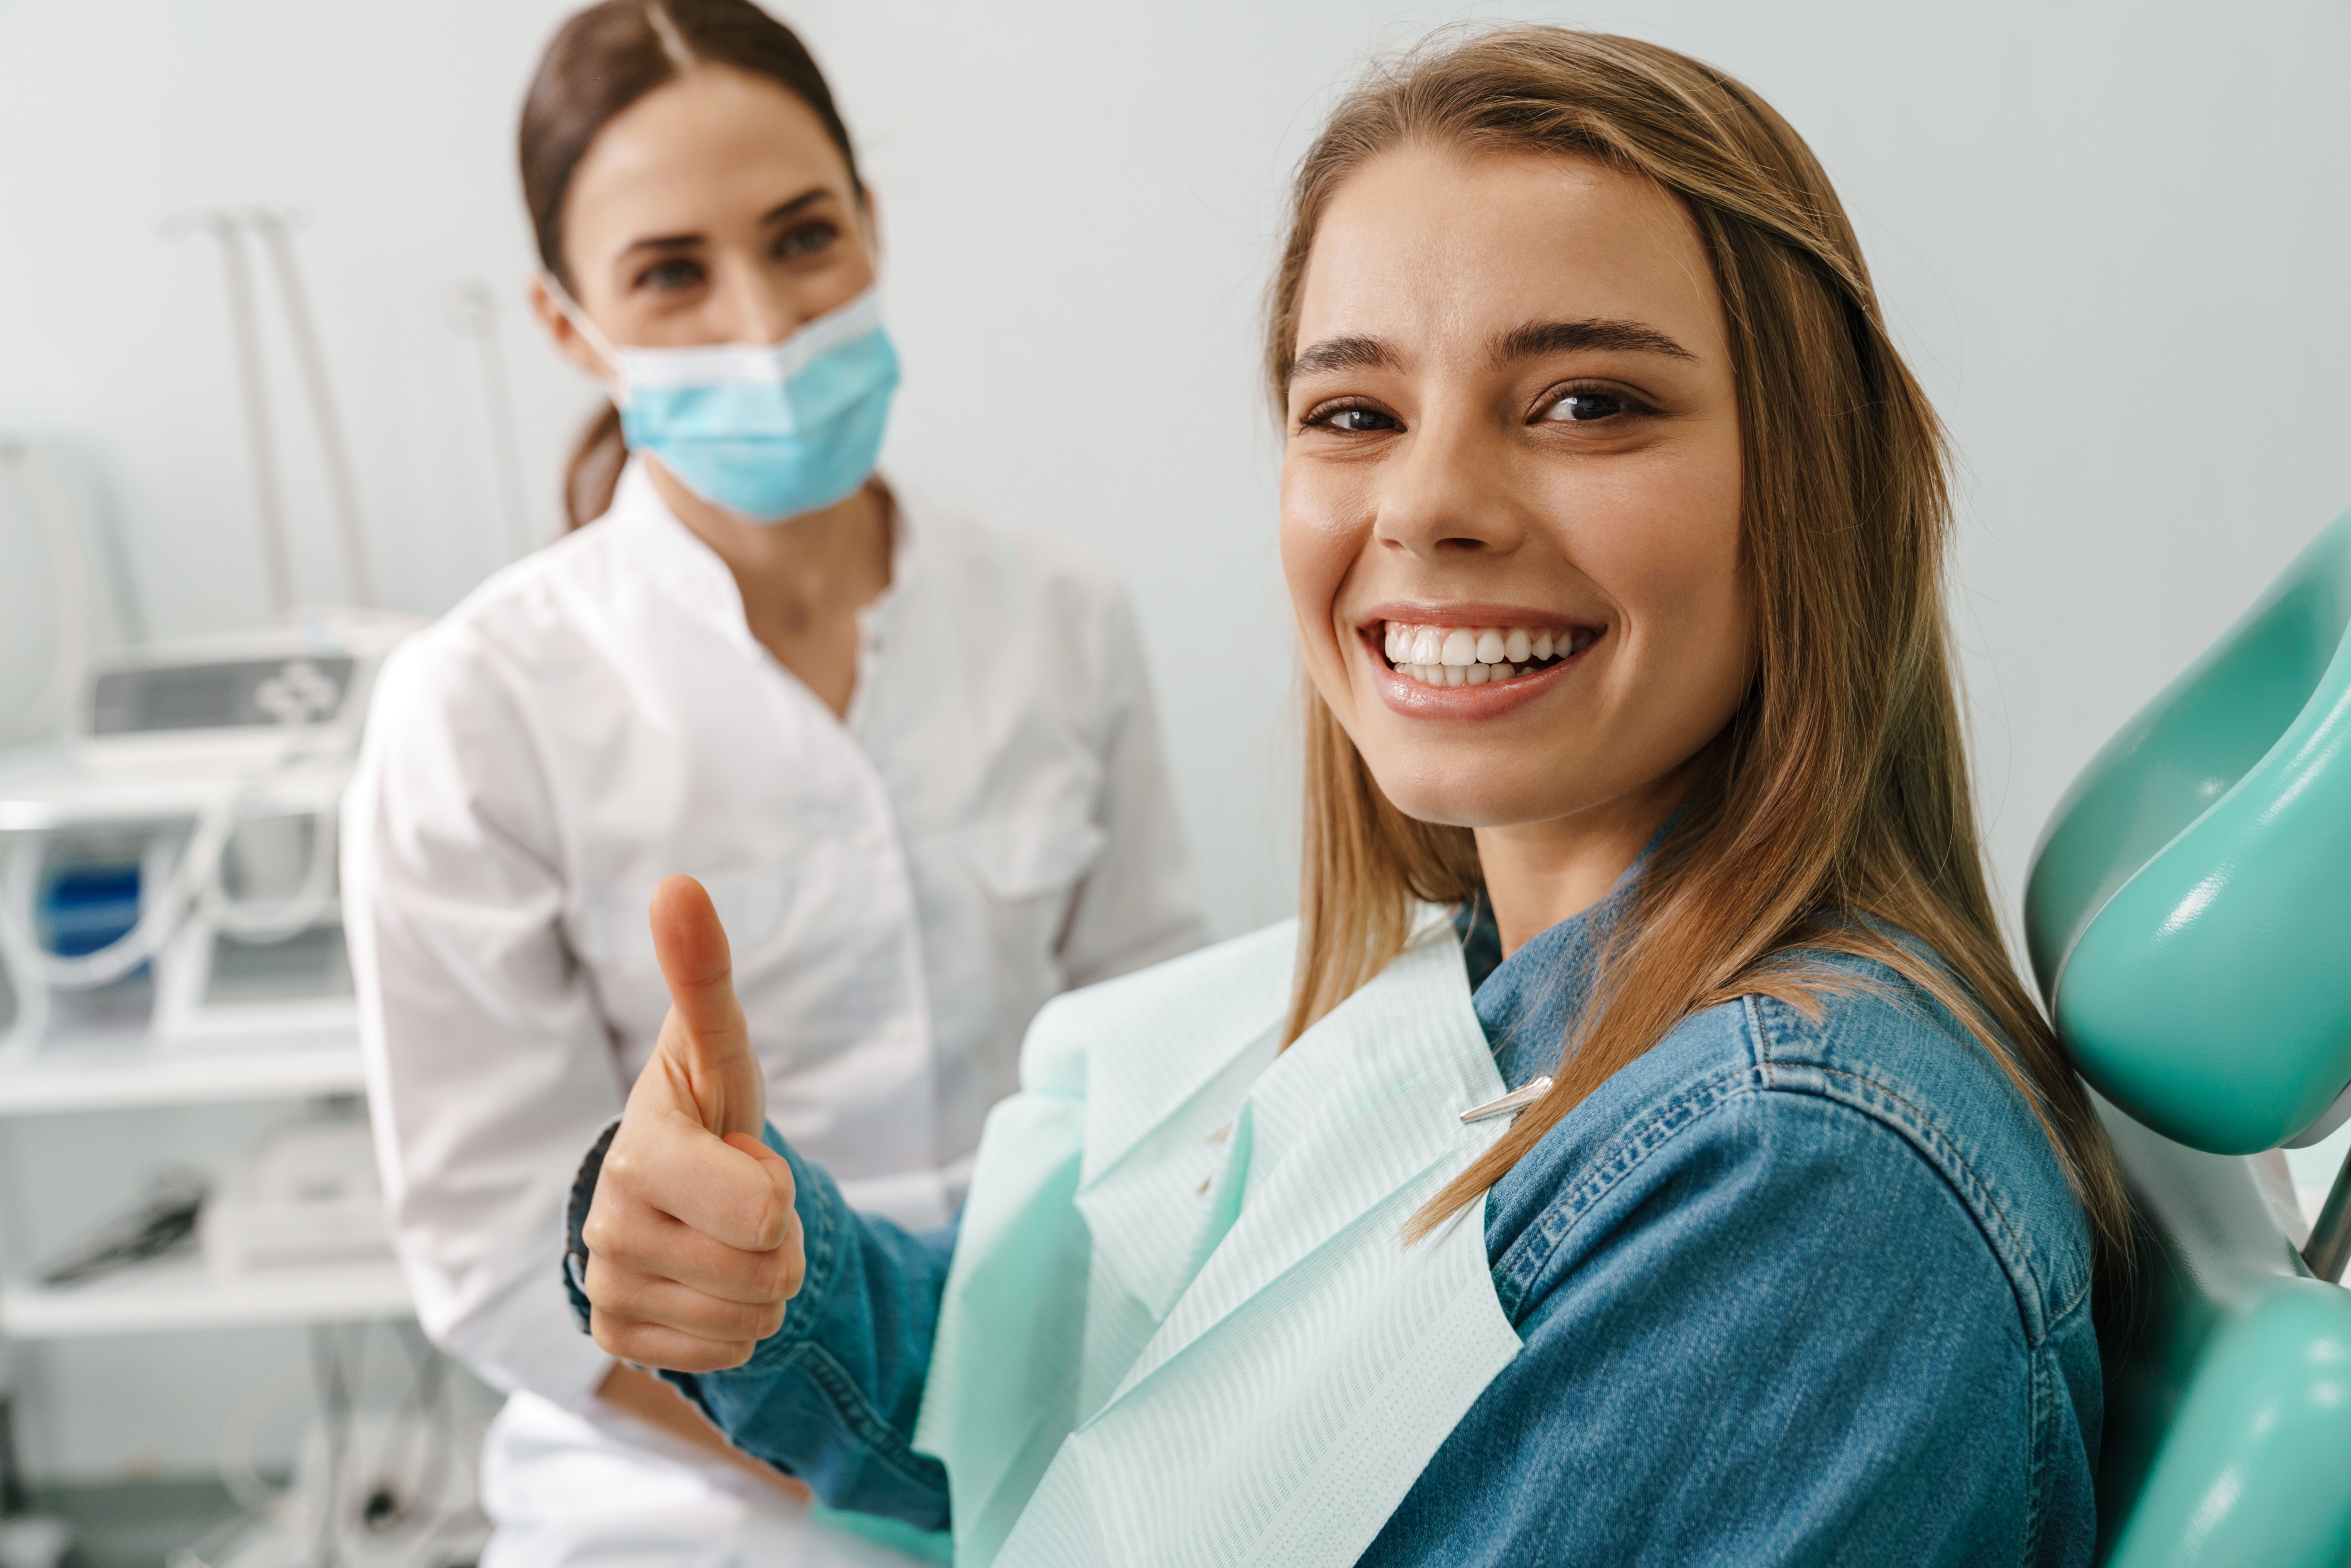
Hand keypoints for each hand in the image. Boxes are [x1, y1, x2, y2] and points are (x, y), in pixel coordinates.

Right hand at [582, 876, 804, 1371]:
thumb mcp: (715, 1045)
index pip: (763, 1214)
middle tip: (739, 1198)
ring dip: (758, 1279)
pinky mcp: (618, 1337)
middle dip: (776, 1236)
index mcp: (639, 1158)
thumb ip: (703, 972)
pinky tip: (702, 1273)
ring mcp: (609, 1288)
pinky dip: (731, 1321)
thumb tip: (679, 884)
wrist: (660, 1186)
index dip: (775, 1187)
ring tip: (721, 1233)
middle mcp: (610, 1228)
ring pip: (752, 1315)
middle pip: (767, 1270)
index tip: (740, 1154)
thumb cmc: (701, 1107)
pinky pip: (726, 1353)